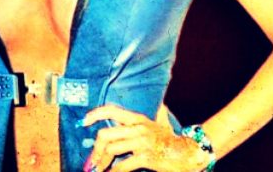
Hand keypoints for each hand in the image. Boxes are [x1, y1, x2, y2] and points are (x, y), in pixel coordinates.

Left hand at [82, 105, 210, 171]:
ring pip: (111, 149)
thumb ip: (154, 115)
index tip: (84, 121)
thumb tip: (153, 106)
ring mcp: (142, 142)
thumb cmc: (172, 141)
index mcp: (139, 119)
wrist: (189, 153)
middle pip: (105, 134)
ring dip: (101, 162)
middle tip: (93, 160)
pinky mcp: (146, 157)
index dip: (96, 114)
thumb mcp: (161, 124)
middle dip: (96, 149)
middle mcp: (138, 128)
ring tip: (99, 169)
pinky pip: (122, 166)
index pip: (112, 110)